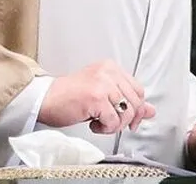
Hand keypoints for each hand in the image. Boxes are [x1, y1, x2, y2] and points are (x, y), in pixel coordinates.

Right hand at [38, 60, 157, 133]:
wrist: (45, 99)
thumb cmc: (69, 97)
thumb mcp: (103, 96)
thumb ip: (126, 101)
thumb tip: (150, 110)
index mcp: (111, 68)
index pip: (138, 90)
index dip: (136, 109)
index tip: (128, 119)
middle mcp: (108, 72)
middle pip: (135, 102)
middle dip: (126, 119)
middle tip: (110, 123)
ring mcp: (103, 83)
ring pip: (126, 113)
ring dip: (114, 125)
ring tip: (99, 121)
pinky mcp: (96, 97)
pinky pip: (114, 121)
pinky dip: (105, 128)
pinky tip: (92, 123)